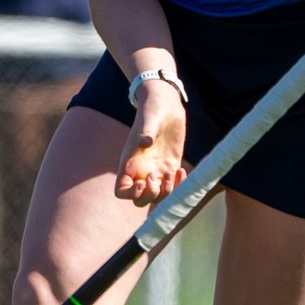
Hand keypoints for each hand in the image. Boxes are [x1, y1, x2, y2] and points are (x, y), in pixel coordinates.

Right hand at [116, 81, 187, 205]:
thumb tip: (145, 142)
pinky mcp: (170, 167)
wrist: (166, 104)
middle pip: (140, 200)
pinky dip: (178, 186)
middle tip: (158, 176)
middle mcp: (141, 170)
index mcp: (129, 163)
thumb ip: (146, 131)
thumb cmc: (153, 110)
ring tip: (172, 173)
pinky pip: (172, 187)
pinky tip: (182, 171)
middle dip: (150, 196)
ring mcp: (156, 170)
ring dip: (166, 192)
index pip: (121, 191)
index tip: (143, 182)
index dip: (130, 194)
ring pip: (158, 197)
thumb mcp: (150, 119)